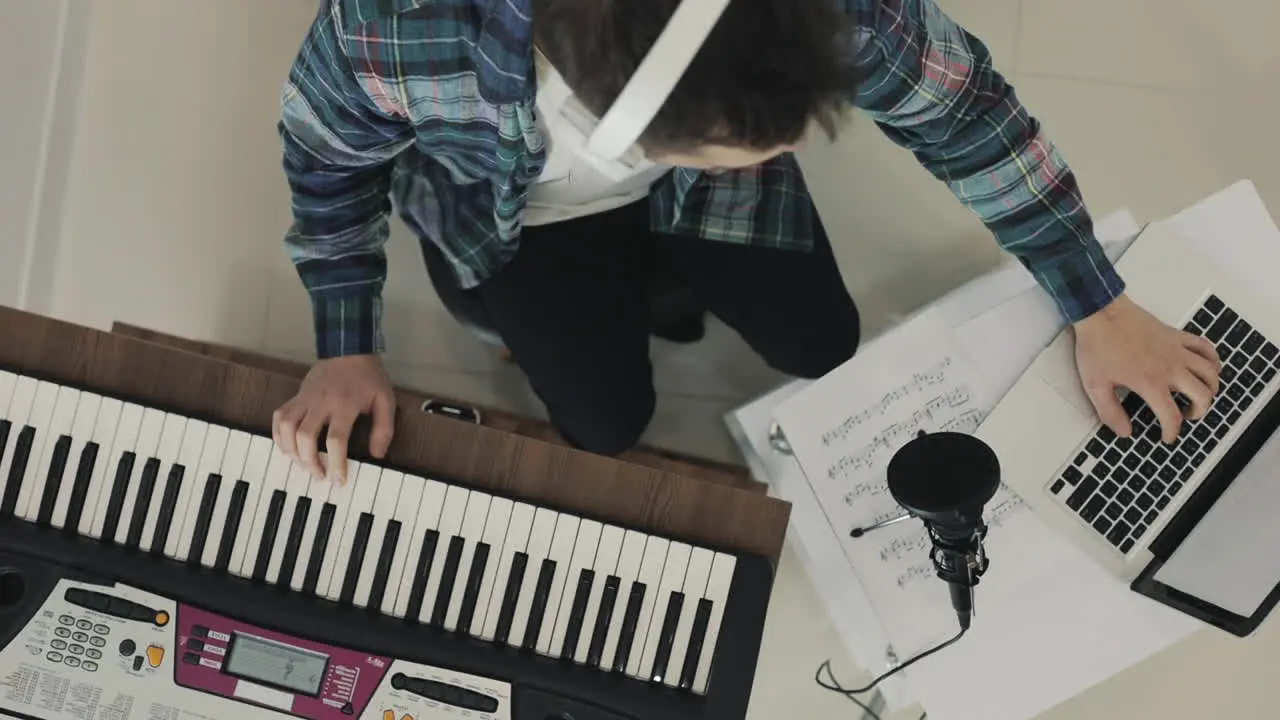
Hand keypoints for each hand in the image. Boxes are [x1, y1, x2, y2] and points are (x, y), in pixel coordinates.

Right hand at [272, 355, 395, 481]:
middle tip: (319, 475)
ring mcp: (305, 398)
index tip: (338, 480)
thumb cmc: (369, 377)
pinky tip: (287, 447)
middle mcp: (321, 402)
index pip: (335, 439)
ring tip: (303, 464)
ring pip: (287, 427)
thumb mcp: (385, 400)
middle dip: (309, 462)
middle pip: (305, 436)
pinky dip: (279, 434)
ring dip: (291, 451)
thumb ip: (383, 429)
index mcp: (345, 405)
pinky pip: (279, 416)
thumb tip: (377, 455)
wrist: (349, 349)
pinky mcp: (296, 395)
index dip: (336, 463)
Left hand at [1074, 295, 1220, 442]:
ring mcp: (1177, 350)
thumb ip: (1110, 412)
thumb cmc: (1097, 346)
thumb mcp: (1095, 385)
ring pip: (1210, 373)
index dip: (1171, 432)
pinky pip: (1206, 348)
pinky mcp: (1177, 336)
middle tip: (1185, 415)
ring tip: (1198, 395)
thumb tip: (1124, 431)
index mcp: (1150, 383)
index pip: (1171, 416)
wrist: (1100, 313)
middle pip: (1202, 396)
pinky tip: (1207, 367)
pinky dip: (1213, 360)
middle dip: (1198, 412)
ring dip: (1210, 388)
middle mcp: (1170, 368)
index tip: (1166, 437)